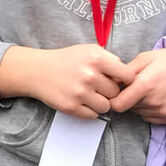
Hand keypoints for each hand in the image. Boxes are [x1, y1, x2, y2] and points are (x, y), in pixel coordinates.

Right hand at [0, 44, 134, 120]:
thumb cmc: (66, 60)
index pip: (127, 76)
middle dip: (109, 92)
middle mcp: (89, 76)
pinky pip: (93, 115)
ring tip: (90, 95)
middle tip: (98, 87)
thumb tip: (128, 76)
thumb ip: (110, 59)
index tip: (120, 82)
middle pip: (116, 93)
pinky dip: (89, 111)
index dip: (126, 81)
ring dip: (101, 103)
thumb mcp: (88, 50)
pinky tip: (81, 101)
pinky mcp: (71, 107)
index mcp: (97, 59)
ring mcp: (80, 93)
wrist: (37, 70)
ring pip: (106, 107)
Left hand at [109, 48, 165, 123]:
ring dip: (139, 103)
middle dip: (128, 98)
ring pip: (139, 112)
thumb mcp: (144, 58)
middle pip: (128, 107)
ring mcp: (163, 111)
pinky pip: (150, 117)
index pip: (117, 104)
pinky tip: (158, 97)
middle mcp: (154, 102)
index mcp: (145, 85)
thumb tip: (109, 83)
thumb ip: (124, 72)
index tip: (115, 92)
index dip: (113, 99)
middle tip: (139, 86)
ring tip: (151, 90)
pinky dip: (150, 109)